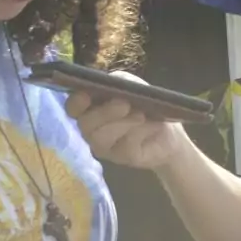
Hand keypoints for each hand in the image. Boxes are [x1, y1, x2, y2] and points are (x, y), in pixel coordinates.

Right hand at [65, 72, 190, 170]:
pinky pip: (126, 145)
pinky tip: (153, 125)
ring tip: (141, 115)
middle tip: (124, 104)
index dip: (76, 102)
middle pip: (85, 124)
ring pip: (103, 137)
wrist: (168, 131)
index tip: (86, 95)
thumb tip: (109, 84)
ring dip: (124, 123)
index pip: (72, 107)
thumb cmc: (144, 105)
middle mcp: (91, 129)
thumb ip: (118, 81)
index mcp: (89, 108)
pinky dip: (141, 131)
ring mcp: (104, 146)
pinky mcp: (122, 158)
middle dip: (104, 113)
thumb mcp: (132, 86)